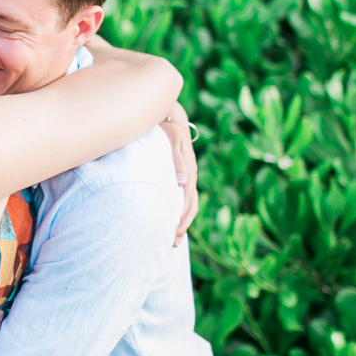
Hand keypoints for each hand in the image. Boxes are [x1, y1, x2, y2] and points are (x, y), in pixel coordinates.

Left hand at [159, 101, 199, 245]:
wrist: (168, 111)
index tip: (173, 235)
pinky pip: (183, 195)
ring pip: (188, 202)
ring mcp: (186, 173)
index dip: (182, 219)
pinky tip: (172, 219)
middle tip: (172, 244)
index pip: (188, 200)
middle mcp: (190, 173)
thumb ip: (178, 160)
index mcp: (189, 170)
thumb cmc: (165, 126)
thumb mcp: (172, 140)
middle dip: (182, 225)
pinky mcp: (181, 171)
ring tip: (173, 239)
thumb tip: (184, 182)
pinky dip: (179, 209)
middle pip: (190, 205)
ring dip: (181, 220)